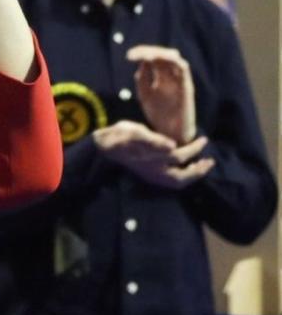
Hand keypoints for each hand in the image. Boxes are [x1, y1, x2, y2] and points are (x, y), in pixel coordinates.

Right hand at [92, 120, 213, 189]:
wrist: (104, 146)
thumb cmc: (120, 136)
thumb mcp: (136, 132)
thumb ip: (154, 140)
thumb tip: (173, 146)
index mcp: (152, 159)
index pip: (179, 156)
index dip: (194, 149)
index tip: (204, 140)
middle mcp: (153, 170)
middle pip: (181, 178)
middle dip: (198, 171)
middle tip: (209, 161)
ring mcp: (151, 175)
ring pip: (176, 182)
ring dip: (192, 176)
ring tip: (201, 165)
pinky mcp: (149, 176)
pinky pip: (171, 181)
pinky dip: (183, 177)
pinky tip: (185, 167)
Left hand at [128, 45, 196, 143]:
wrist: (171, 132)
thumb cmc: (159, 114)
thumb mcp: (145, 95)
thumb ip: (143, 79)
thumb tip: (142, 63)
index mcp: (161, 78)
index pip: (153, 59)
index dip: (142, 54)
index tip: (129, 55)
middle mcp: (171, 76)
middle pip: (162, 55)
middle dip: (148, 51)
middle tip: (133, 54)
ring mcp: (179, 80)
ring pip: (174, 58)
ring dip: (159, 53)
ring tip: (145, 55)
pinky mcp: (187, 86)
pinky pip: (183, 68)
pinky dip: (172, 60)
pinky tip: (157, 60)